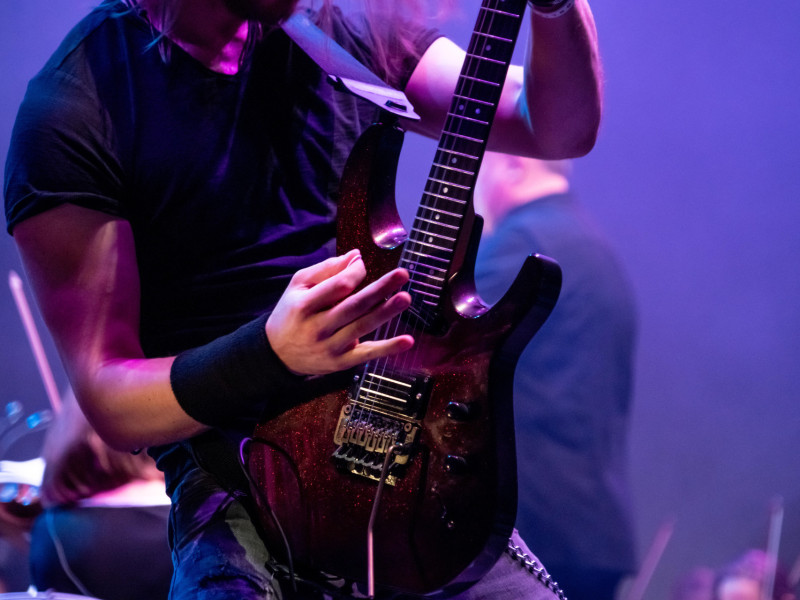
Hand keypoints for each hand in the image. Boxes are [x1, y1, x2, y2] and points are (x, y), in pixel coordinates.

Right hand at [266, 249, 413, 375]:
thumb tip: (356, 256)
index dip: (354, 273)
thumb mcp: (299, 286)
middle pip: (353, 306)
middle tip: (402, 274)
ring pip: (362, 327)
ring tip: (405, 298)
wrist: (277, 354)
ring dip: (386, 313)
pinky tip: (408, 340)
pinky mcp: (341, 363)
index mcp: (304, 305)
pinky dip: (388, 348)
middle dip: (379, 290)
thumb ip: (327, 270)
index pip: (336, 287)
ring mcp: (330, 347)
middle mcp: (317, 327)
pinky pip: (367, 354)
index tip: (363, 263)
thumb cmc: (292, 313)